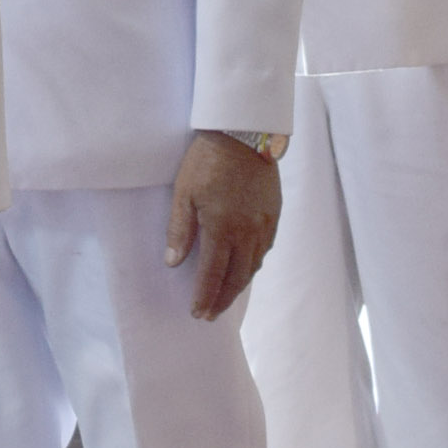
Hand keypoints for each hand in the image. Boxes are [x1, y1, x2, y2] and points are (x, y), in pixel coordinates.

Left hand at [164, 132, 282, 319]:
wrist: (244, 133)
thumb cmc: (207, 160)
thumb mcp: (184, 193)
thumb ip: (180, 231)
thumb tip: (173, 263)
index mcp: (222, 229)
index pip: (212, 275)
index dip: (204, 297)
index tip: (197, 313)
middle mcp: (247, 232)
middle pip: (236, 278)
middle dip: (222, 300)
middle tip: (211, 314)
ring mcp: (264, 224)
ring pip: (253, 266)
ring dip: (239, 286)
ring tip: (226, 297)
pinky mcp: (274, 214)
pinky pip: (266, 249)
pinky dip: (254, 265)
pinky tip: (246, 269)